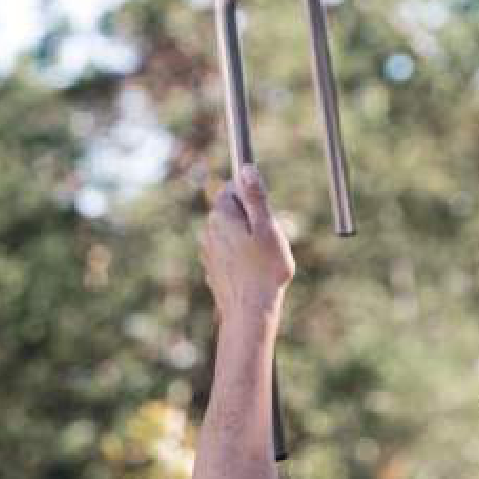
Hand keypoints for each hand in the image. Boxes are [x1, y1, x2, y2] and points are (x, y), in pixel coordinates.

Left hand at [201, 164, 293, 325]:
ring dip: (247, 238)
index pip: (232, 188)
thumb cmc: (264, 268)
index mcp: (221, 217)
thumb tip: (247, 168)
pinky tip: (254, 271)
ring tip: (264, 258)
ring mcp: (208, 251)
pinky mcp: (212, 268)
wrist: (249, 309)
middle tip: (270, 238)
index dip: (253, 197)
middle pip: (233, 211)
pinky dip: (241, 256)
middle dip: (252, 219)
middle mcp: (209, 231)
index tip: (267, 214)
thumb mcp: (267, 227)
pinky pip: (229, 253)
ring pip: (231, 233)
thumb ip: (256, 197)